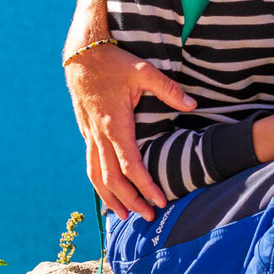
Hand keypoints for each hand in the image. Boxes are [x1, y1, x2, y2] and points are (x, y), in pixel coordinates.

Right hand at [67, 45, 196, 221]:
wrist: (82, 57)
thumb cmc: (114, 63)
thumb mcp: (144, 70)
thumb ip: (168, 89)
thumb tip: (191, 104)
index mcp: (115, 125)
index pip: (131, 166)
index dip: (146, 186)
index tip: (161, 201)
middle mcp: (100, 136)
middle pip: (113, 180)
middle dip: (131, 201)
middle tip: (148, 216)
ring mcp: (90, 137)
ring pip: (97, 177)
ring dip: (111, 199)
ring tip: (125, 216)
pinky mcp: (87, 134)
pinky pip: (91, 166)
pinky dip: (99, 185)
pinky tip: (108, 193)